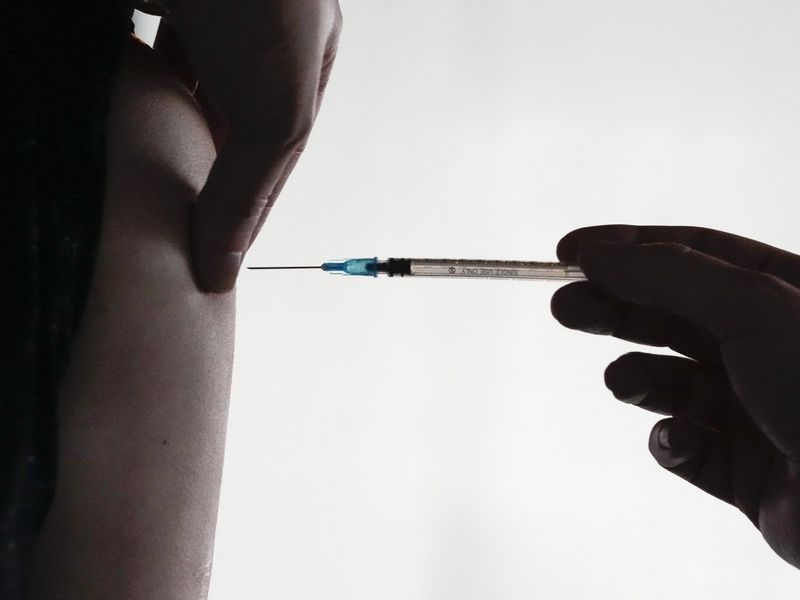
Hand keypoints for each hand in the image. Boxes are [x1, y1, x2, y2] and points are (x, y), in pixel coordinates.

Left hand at [151, 0, 342, 291]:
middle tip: (176, 227)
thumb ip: (249, 190)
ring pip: (172, 91)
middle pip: (224, 120)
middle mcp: (251, 37)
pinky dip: (123, 93)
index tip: (214, 252)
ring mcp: (199, 12)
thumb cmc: (266, 5)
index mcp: (302, 59)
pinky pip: (130, 62)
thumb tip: (220, 270)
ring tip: (141, 185)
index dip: (246, 200)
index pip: (272, 148)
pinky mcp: (154, 2)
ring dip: (156, 133)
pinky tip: (113, 118)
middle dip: (201, 168)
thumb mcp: (277, 114)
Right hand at [550, 225, 799, 568]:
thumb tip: (595, 253)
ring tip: (621, 382)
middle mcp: (772, 350)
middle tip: (564, 308)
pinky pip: (689, 449)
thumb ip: (667, 273)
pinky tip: (679, 442)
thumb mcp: (749, 305)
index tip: (570, 253)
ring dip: (639, 379)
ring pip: (674, 385)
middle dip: (616, 311)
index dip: (630, 249)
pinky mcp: (747, 473)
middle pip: (673, 317)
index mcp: (788, 296)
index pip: (695, 255)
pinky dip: (673, 443)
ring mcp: (759, 412)